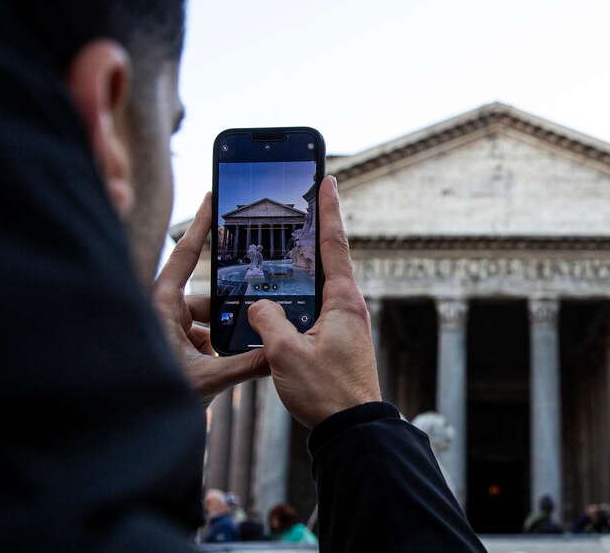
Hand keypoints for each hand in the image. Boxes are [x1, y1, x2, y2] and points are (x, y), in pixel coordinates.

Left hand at [153, 192, 270, 406]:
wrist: (132, 431)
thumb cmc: (155, 399)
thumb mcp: (208, 380)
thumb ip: (246, 364)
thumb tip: (278, 353)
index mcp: (162, 308)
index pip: (185, 258)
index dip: (201, 227)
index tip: (212, 199)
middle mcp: (164, 315)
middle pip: (207, 299)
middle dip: (231, 312)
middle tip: (254, 317)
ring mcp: (169, 333)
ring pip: (208, 323)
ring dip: (226, 338)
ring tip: (243, 353)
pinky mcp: (175, 350)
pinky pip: (205, 340)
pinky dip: (220, 350)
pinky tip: (234, 365)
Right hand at [249, 175, 380, 428]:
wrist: (353, 430)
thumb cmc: (327, 393)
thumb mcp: (285, 354)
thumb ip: (266, 321)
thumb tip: (256, 306)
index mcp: (342, 301)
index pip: (333, 244)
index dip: (328, 210)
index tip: (328, 179)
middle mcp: (348, 307)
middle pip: (326, 260)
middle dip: (312, 232)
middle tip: (299, 203)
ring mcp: (344, 324)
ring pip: (316, 287)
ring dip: (300, 268)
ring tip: (280, 246)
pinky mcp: (336, 341)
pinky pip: (313, 309)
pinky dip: (297, 298)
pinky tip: (277, 300)